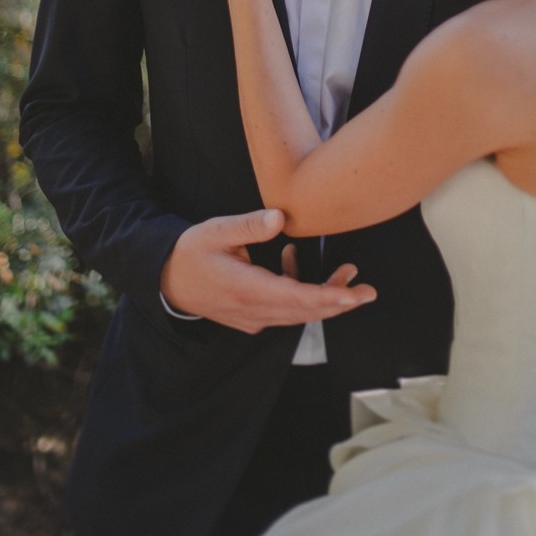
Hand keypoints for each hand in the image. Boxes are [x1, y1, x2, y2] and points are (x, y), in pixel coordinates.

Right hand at [160, 207, 376, 332]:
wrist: (166, 281)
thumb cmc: (190, 253)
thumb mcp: (214, 232)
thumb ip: (247, 226)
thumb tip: (279, 217)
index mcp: (247, 290)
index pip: (295, 298)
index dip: (328, 298)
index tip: (353, 297)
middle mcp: (254, 310)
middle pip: (305, 311)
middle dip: (340, 302)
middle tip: (369, 291)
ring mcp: (253, 317)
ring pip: (298, 313)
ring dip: (324, 296)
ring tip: (348, 273)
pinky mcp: (252, 316)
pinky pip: (284, 309)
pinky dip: (298, 291)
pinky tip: (293, 259)